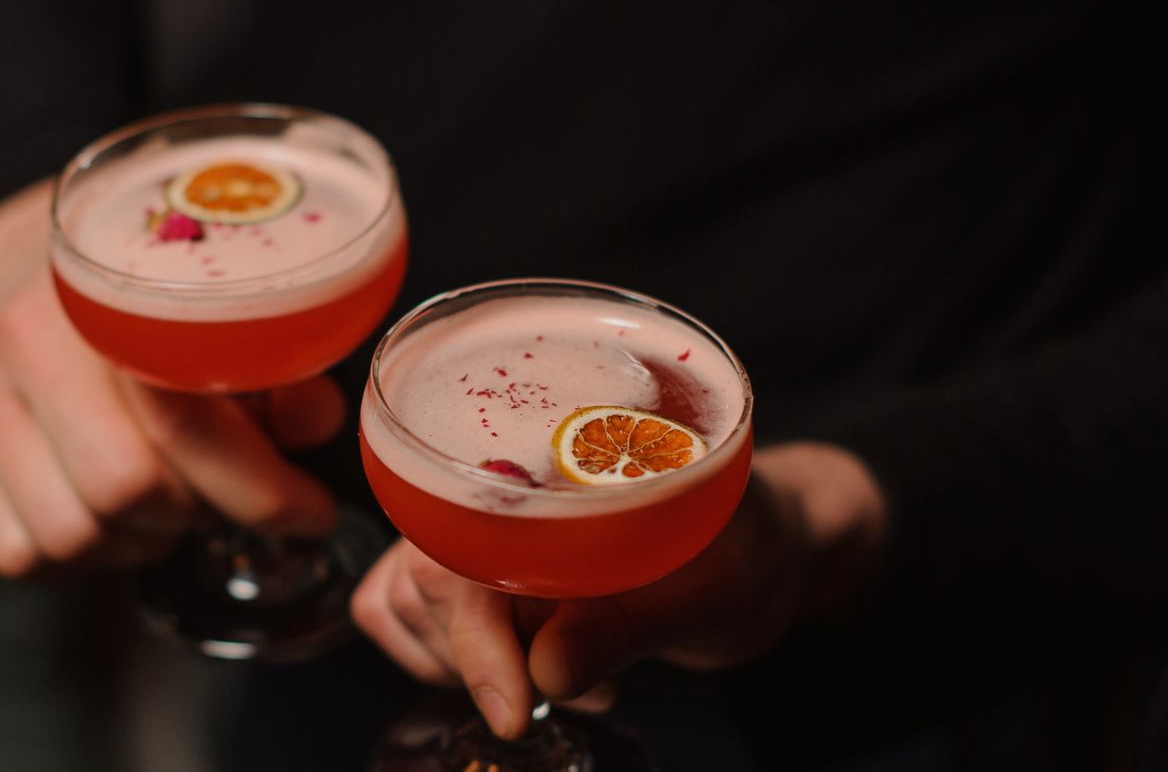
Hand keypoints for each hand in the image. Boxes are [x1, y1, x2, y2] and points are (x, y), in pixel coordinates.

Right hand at [0, 181, 345, 577]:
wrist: (24, 258)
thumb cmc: (144, 295)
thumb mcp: (227, 309)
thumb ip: (281, 367)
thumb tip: (312, 423)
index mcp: (104, 295)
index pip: (183, 425)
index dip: (260, 489)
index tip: (308, 510)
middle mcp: (27, 342)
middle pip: (127, 490)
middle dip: (199, 511)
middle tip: (227, 495)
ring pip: (71, 534)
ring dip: (140, 540)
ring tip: (170, 500)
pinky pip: (18, 553)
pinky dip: (79, 555)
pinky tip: (110, 516)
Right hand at [351, 442, 885, 737]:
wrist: (766, 544)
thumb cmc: (754, 549)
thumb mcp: (714, 593)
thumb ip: (632, 625)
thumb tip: (547, 671)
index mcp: (561, 458)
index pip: (471, 541)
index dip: (478, 634)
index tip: (516, 709)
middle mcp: (506, 478)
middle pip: (425, 573)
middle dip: (484, 658)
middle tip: (576, 692)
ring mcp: (480, 519)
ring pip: (404, 593)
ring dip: (467, 659)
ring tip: (567, 677)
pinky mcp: (472, 557)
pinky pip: (401, 604)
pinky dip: (440, 652)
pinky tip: (518, 669)